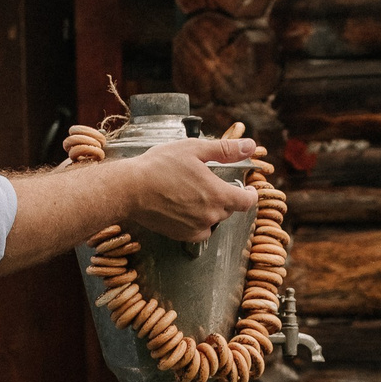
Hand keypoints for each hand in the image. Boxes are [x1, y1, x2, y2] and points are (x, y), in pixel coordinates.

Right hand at [122, 136, 262, 242]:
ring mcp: (196, 227)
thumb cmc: (158, 167)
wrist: (130, 189)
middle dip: (223, 196)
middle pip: (229, 208)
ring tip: (191, 193)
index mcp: (218, 194)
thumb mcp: (194, 149)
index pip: (247, 201)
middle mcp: (211, 215)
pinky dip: (197, 221)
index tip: (248, 189)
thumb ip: (225, 150)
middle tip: (206, 183)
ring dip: (209, 209)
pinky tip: (184, 207)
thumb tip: (250, 146)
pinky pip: (199, 231)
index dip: (250, 194)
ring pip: (214, 220)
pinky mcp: (182, 235)